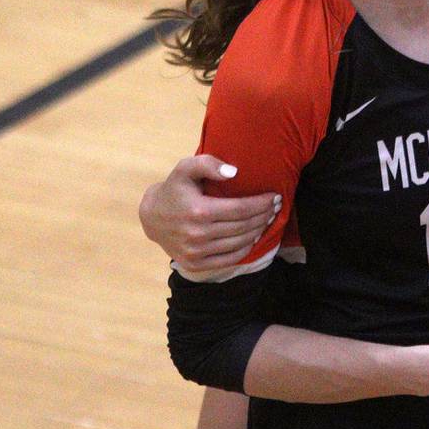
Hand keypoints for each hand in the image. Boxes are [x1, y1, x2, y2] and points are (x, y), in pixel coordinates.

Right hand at [138, 155, 279, 273]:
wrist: (151, 216)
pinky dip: (245, 248)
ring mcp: (196, 252)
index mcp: (199, 211)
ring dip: (258, 231)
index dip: (262, 204)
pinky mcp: (195, 264)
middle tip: (276, 207)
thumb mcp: (186, 168)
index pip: (241, 209)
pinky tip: (254, 237)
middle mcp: (198, 234)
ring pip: (239, 243)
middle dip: (264, 216)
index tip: (275, 197)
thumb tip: (234, 172)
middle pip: (243, 227)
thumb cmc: (174, 188)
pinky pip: (229, 259)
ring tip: (268, 219)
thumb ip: (208, 164)